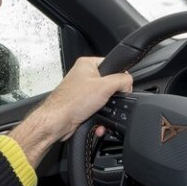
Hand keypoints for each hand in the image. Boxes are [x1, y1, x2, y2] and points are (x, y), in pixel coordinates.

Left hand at [7, 57, 132, 165]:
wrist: (57, 121)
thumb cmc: (71, 102)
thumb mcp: (105, 86)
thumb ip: (123, 81)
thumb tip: (129, 83)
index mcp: (87, 64)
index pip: (114, 65)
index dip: (120, 78)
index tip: (120, 88)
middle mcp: (84, 75)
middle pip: (111, 84)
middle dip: (113, 97)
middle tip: (109, 101)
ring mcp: (82, 90)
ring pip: (105, 98)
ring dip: (107, 109)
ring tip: (101, 111)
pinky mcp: (82, 104)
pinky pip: (98, 108)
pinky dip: (100, 116)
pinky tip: (98, 120)